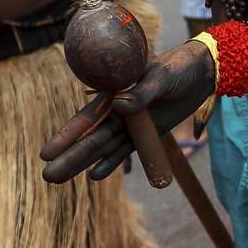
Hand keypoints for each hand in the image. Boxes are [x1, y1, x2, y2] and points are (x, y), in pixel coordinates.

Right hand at [39, 41, 215, 182]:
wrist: (201, 73)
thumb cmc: (177, 68)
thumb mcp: (160, 77)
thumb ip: (142, 92)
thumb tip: (120, 105)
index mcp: (115, 92)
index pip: (88, 117)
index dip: (68, 135)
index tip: (47, 152)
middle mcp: (118, 110)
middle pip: (91, 137)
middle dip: (70, 156)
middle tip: (47, 175)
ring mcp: (131, 124)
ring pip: (103, 147)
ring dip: (83, 163)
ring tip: (57, 179)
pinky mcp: (146, 134)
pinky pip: (126, 151)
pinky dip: (111, 162)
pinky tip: (94, 175)